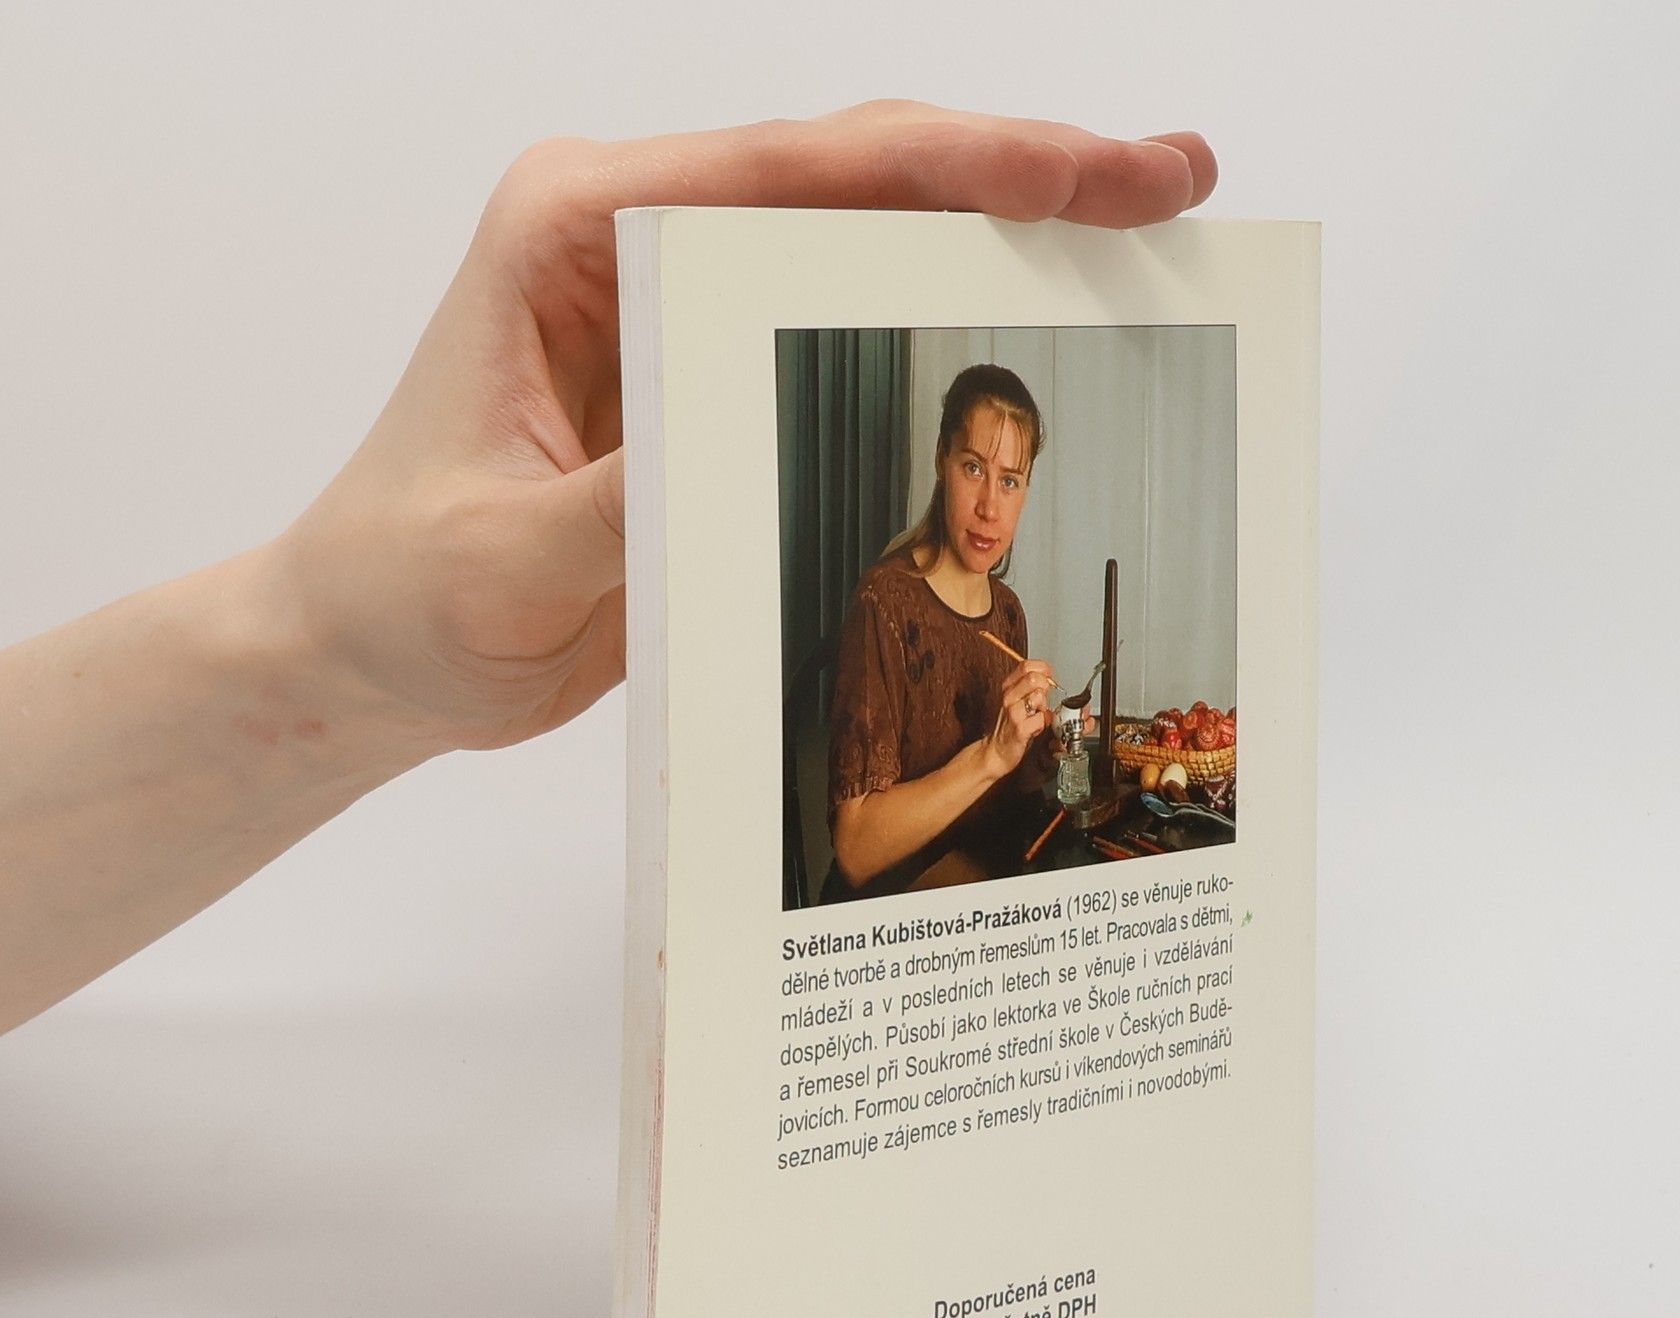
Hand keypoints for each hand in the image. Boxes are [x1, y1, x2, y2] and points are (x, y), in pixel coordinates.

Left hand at [281, 102, 1217, 759]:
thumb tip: (749, 429)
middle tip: (1166, 182)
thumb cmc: (408, 585)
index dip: (955, 165)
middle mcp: (638, 239)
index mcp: (577, 228)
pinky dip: (947, 324)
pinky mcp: (714, 382)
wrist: (374, 651)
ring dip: (1005, 239)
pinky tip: (1041, 326)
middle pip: (856, 177)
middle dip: (1021, 175)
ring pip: (868, 241)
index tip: (1081, 178)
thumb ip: (634, 482)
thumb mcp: (514, 548)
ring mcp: (685, 306)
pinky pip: (847, 335)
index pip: (793, 169)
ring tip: (1141, 233)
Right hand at [984, 659, 1056, 778]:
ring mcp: (1013, 712)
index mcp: (1008, 687)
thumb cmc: (1009, 725)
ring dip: (1044, 708)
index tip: (1047, 677)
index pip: (1026, 666)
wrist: (997, 750)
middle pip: (1034, 678)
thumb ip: (1029, 687)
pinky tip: (1035, 728)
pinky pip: (1041, 719)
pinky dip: (1042, 724)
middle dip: (1045, 689)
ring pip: (1039, 697)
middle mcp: (1009, 697)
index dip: (1042, 669)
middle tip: (1042, 701)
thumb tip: (1047, 676)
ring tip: (1036, 716)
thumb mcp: (1015, 700)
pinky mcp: (1020, 729)